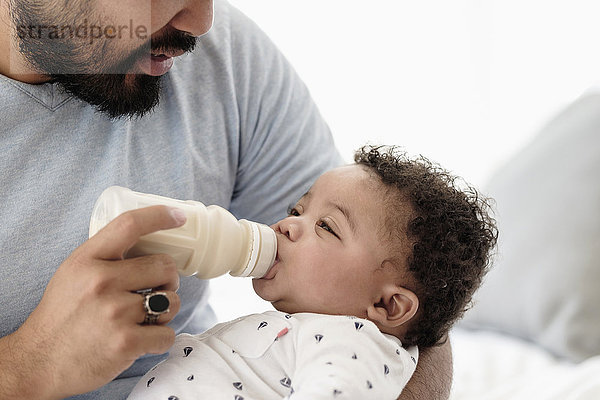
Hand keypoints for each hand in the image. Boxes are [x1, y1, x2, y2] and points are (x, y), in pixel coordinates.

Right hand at [2, 206, 185, 398]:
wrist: (39, 363)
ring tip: (144, 319)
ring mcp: (115, 312)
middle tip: (156, 290)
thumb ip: (105, 257)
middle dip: (168, 279)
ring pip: (171, 300)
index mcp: (87, 259)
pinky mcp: (125, 342)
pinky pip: (167, 334)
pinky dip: (159, 339)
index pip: (129, 224)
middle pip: (165, 265)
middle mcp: (101, 281)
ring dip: (165, 311)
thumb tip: (148, 243)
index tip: (179, 216)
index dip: (160, 215)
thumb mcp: (73, 273)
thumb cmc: (62, 316)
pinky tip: (141, 341)